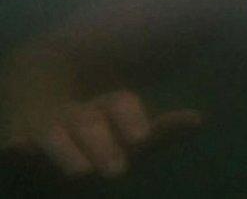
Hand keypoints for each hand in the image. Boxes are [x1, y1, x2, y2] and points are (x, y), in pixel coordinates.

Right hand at [4, 90, 201, 177]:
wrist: (32, 103)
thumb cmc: (93, 135)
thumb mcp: (124, 135)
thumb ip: (159, 133)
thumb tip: (198, 119)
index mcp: (104, 108)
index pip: (120, 104)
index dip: (131, 119)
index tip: (142, 139)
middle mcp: (74, 114)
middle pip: (88, 121)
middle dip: (102, 144)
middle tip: (117, 170)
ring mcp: (42, 129)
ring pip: (52, 136)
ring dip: (65, 152)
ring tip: (80, 172)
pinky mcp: (14, 144)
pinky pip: (13, 146)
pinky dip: (14, 149)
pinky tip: (15, 149)